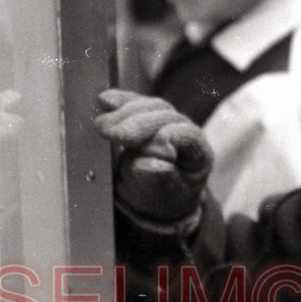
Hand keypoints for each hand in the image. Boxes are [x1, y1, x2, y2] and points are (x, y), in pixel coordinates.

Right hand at [95, 89, 212, 224]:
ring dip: (124, 113)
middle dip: (135, 124)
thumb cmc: (165, 200)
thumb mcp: (163, 198)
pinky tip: (104, 101)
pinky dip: (120, 101)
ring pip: (150, 106)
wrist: (160, 200)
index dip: (160, 142)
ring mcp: (168, 120)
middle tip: (111, 134)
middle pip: (164, 115)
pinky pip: (136, 102)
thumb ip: (157, 180)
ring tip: (102, 126)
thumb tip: (145, 163)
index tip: (139, 157)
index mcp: (198, 152)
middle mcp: (186, 130)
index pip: (182, 135)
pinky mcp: (148, 116)